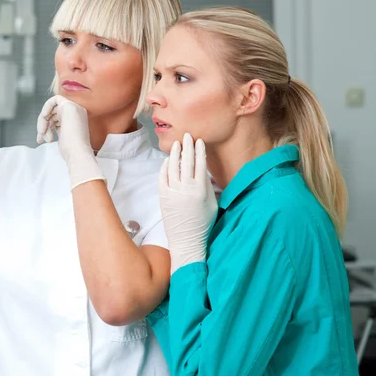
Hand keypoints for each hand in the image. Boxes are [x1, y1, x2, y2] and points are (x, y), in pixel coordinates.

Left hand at [36, 95, 104, 189]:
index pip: (58, 118)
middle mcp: (78, 112)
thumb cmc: (72, 150)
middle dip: (44, 124)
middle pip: (53, 113)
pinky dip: (46, 107)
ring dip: (43, 121)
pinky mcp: (69, 106)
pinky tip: (44, 117)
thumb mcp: (63, 136)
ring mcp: (75, 108)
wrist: (78, 154)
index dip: (48, 126)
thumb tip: (46, 126)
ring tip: (43, 134)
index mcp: (77, 120)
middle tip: (41, 137)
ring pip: (52, 109)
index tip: (42, 138)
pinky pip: (54, 99)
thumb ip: (58, 128)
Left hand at [159, 133, 218, 273]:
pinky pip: (163, 177)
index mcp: (201, 190)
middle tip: (187, 135)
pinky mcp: (163, 197)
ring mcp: (173, 193)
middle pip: (187, 162)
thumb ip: (208, 187)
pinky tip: (167, 160)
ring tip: (177, 144)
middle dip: (187, 147)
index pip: (200, 165)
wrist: (187, 240)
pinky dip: (165, 167)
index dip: (200, 151)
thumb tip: (204, 172)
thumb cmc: (203, 224)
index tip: (199, 141)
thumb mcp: (212, 204)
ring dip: (175, 154)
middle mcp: (186, 189)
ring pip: (173, 167)